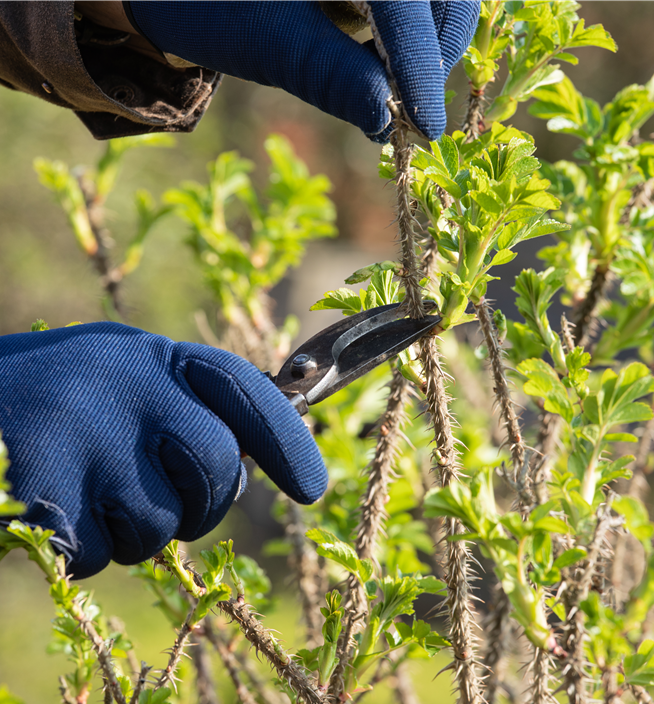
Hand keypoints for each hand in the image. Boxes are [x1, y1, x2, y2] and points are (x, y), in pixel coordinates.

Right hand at [0, 323, 326, 578]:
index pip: (243, 389)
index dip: (287, 440)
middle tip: (169, 500)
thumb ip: (186, 407)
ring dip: (134, 530)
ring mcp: (84, 435)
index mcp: (152, 356)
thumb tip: (252, 459)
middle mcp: (126, 384)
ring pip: (159, 525)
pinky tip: (51, 504)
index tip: (312, 487)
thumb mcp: (125, 379)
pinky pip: (98, 553)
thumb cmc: (53, 400)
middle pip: (216, 467)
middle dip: (205, 502)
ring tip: (87, 489)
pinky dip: (84, 547)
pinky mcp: (43, 490)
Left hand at [125, 0, 480, 140]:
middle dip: (435, 48)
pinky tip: (389, 59)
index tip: (426, 126)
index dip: (420, 62)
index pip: (400, 1)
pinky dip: (415, 28)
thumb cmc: (208, 3)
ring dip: (432, 39)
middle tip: (414, 108)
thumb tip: (387, 121)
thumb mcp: (265, 41)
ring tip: (400, 86)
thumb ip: (330, 76)